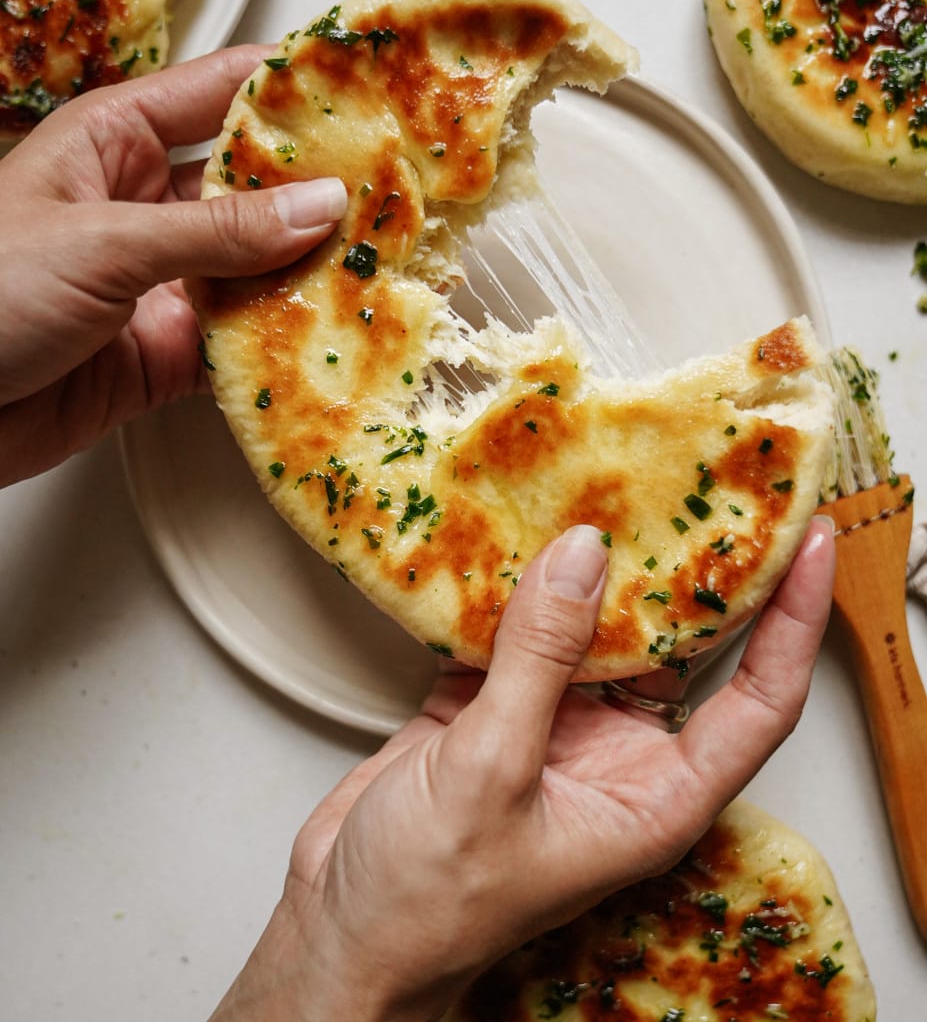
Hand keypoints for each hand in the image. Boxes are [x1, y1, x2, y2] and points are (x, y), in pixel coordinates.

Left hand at [0, 48, 345, 486]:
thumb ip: (215, 231)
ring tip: (384, 263)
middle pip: (253, 185)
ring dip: (311, 270)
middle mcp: (145, 207)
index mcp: (115, 143)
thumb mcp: (100, 243)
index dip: (291, 84)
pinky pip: (242, 340)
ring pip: (258, 266)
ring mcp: (161, 282)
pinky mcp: (167, 352)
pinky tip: (331, 337)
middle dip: (320, 188)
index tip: (366, 83)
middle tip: (396, 188)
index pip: (220, 92)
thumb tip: (318, 205)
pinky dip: (284, 343)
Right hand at [210, 518, 834, 1021]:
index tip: (811, 546)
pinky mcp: (489, 706)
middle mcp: (615, 753)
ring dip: (592, 568)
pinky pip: (516, 628)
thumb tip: (585, 555)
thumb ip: (540, 659)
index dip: (793, 622)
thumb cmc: (428, 903)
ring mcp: (551, 725)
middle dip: (690, 572)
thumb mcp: (491, 773)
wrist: (340, 932)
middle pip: (677, 649)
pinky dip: (511, 585)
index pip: (757, 700)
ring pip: (592, 629)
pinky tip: (508, 531)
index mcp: (652, 794)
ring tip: (605, 485)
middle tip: (702, 486)